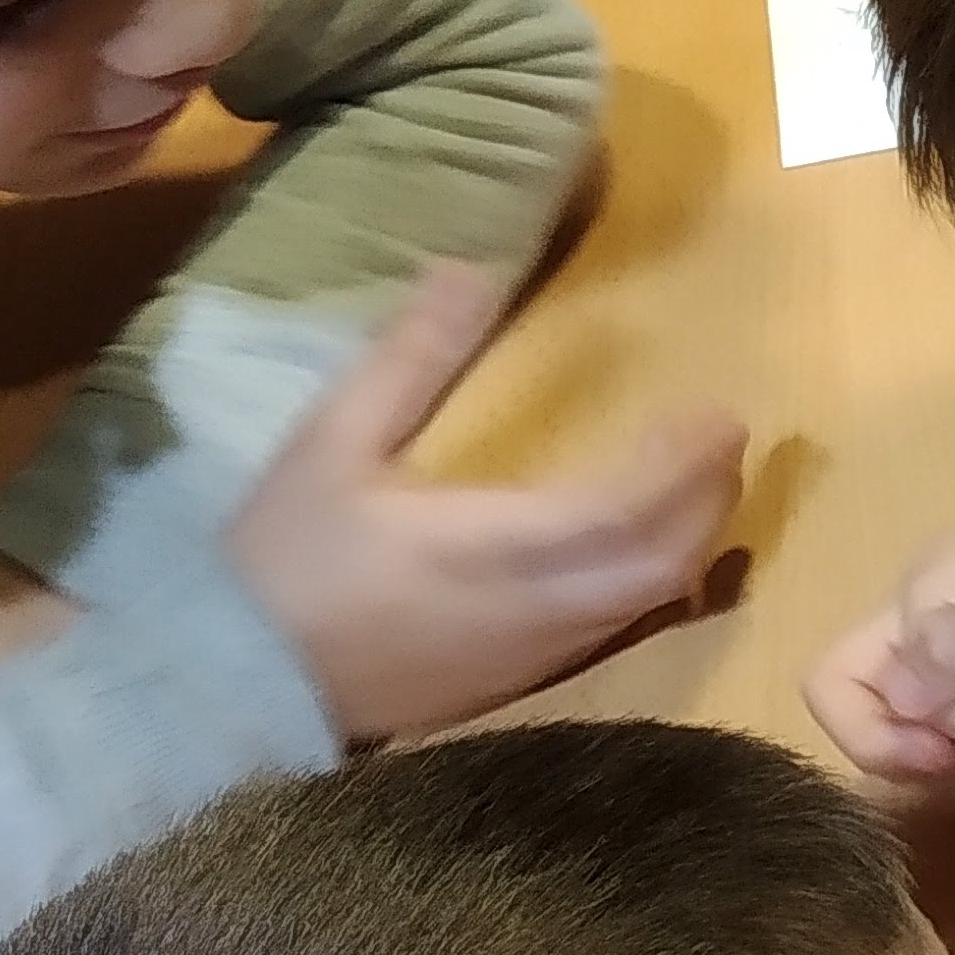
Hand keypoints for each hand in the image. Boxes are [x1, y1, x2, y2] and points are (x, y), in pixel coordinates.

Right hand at [227, 263, 746, 744]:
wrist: (232, 685)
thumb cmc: (282, 557)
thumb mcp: (332, 441)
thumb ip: (409, 357)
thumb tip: (469, 267)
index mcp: (503, 547)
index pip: (631, 505)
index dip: (686, 461)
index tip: (722, 413)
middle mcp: (541, 610)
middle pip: (664, 561)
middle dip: (708, 501)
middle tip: (722, 445)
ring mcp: (533, 658)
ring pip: (645, 604)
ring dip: (684, 544)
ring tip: (695, 487)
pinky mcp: (514, 687)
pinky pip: (611, 634)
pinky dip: (645, 585)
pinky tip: (633, 555)